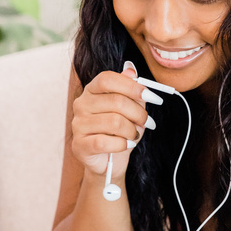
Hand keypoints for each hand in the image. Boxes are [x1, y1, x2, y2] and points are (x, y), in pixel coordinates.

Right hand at [71, 62, 155, 177]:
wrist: (108, 160)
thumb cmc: (118, 131)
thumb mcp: (129, 109)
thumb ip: (130, 90)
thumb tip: (131, 69)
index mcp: (91, 90)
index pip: (108, 79)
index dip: (132, 86)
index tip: (153, 97)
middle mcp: (81, 104)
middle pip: (116, 101)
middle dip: (139, 113)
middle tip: (148, 122)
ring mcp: (78, 125)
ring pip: (114, 122)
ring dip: (132, 131)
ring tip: (135, 135)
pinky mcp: (79, 145)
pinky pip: (105, 142)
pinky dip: (122, 144)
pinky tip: (126, 144)